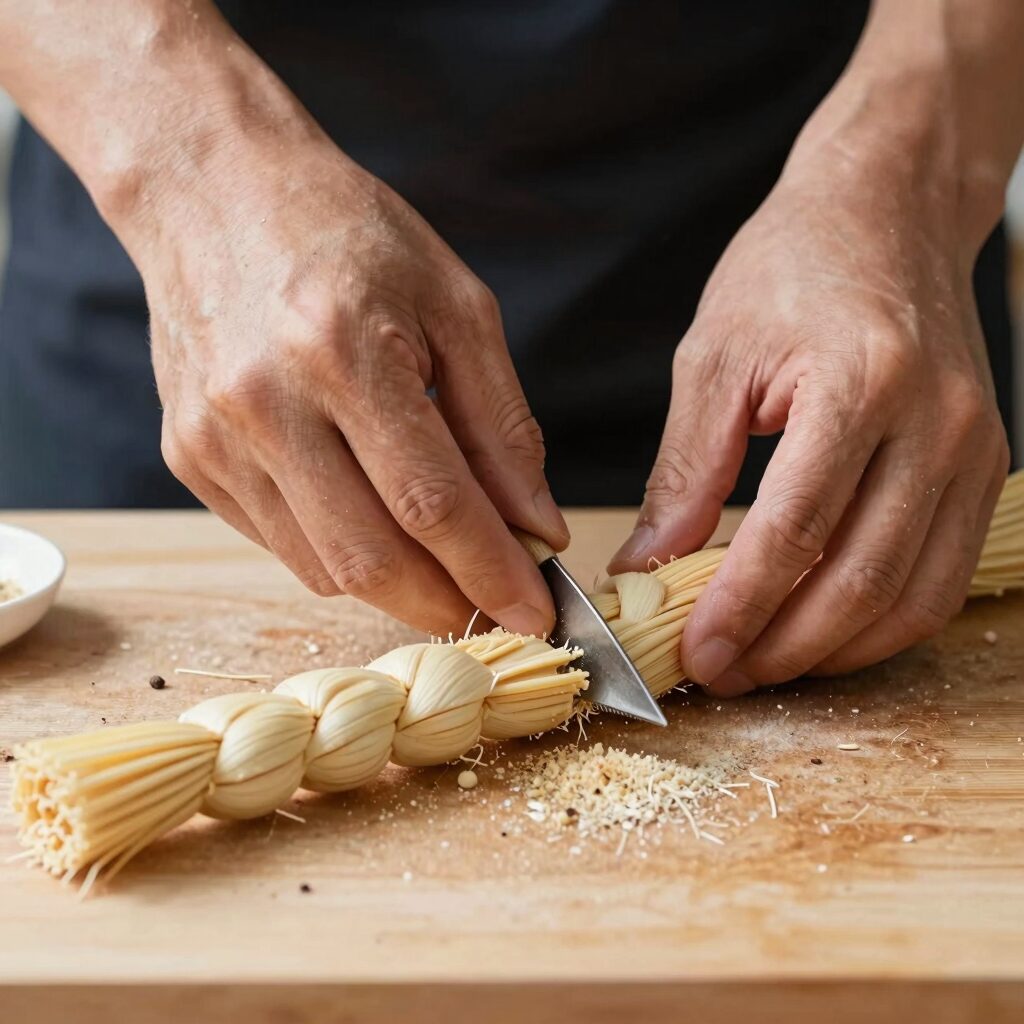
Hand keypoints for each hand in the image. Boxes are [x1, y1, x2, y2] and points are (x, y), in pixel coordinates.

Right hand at [116, 113, 566, 635]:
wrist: (215, 191)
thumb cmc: (350, 236)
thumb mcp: (456, 307)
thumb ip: (503, 426)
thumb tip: (538, 526)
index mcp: (345, 352)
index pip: (432, 503)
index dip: (492, 571)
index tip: (535, 613)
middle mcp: (267, 404)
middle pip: (370, 557)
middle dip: (446, 604)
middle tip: (494, 610)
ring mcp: (216, 438)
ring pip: (323, 567)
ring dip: (398, 591)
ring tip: (446, 573)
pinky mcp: (189, 458)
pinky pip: (281, 545)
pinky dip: (343, 558)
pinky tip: (377, 530)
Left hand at [611, 144, 1008, 693]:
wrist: (886, 211)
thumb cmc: (791, 268)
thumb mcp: (713, 357)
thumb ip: (685, 470)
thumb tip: (648, 566)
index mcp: (860, 383)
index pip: (796, 532)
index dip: (742, 608)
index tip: (698, 654)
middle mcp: (936, 424)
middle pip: (863, 581)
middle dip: (786, 647)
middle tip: (724, 673)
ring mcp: (973, 449)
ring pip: (914, 597)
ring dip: (836, 652)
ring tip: (766, 665)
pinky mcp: (983, 467)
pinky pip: (943, 577)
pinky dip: (883, 624)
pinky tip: (825, 634)